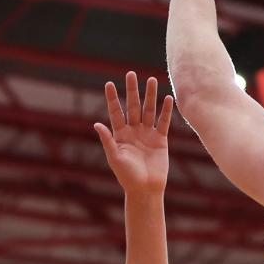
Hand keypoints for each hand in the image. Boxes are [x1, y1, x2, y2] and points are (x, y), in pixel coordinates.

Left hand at [95, 71, 173, 194]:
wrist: (145, 189)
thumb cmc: (127, 176)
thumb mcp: (115, 157)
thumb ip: (107, 140)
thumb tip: (96, 123)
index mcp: (120, 135)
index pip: (116, 112)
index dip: (113, 98)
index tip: (109, 84)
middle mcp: (133, 131)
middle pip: (133, 106)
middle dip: (132, 91)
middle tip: (132, 74)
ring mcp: (147, 134)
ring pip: (149, 110)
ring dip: (150, 96)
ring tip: (151, 80)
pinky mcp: (161, 139)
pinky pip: (163, 122)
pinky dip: (166, 111)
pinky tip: (167, 98)